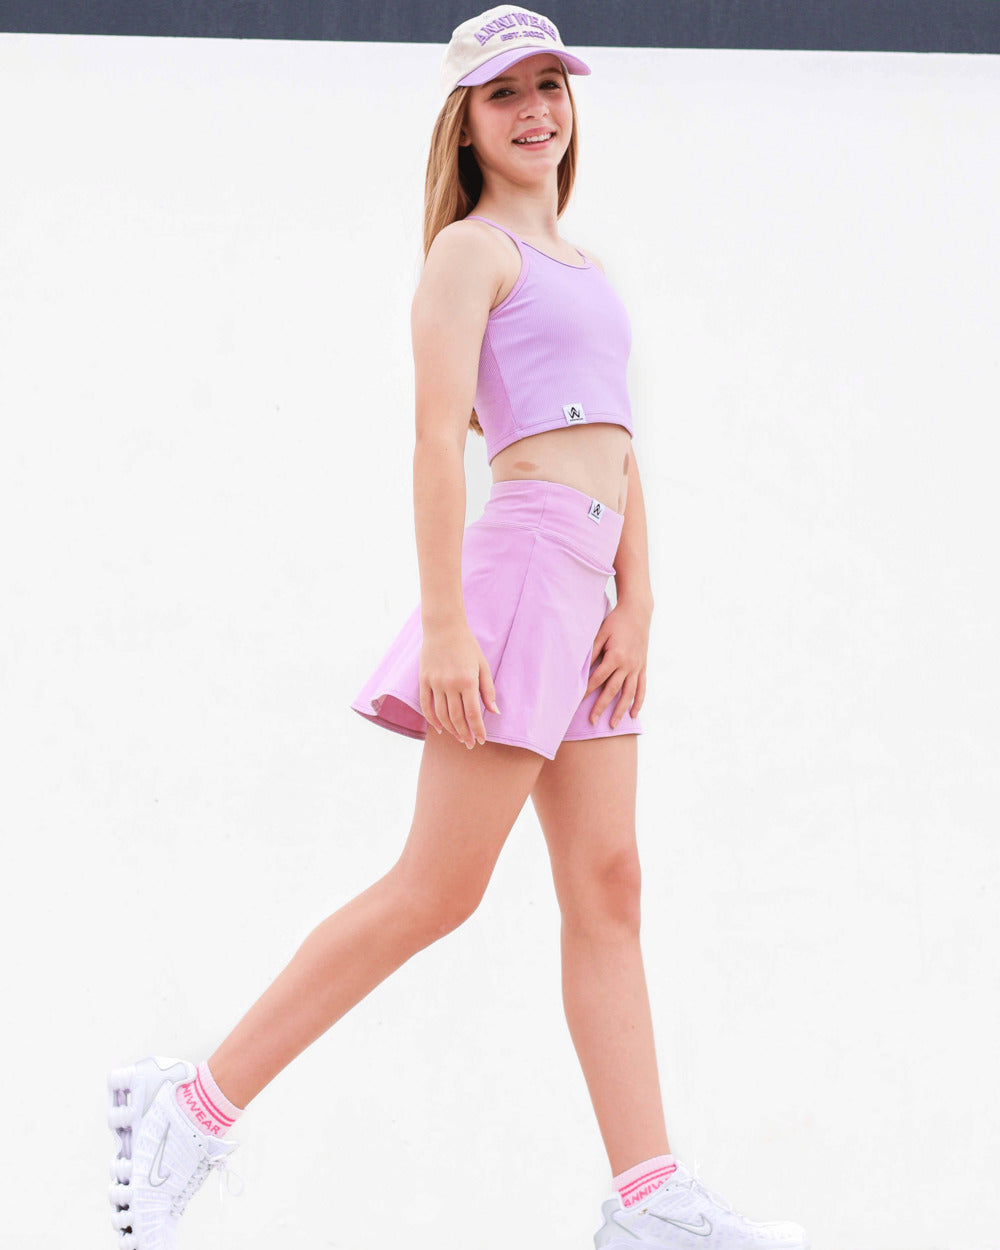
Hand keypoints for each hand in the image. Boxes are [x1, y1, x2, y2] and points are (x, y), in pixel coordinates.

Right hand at [419, 622, 499, 748]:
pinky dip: (432, 720)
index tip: (481, 740)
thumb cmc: (467, 646)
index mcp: (468, 680)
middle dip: (464, 734)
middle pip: (456, 718)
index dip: (478, 730)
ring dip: (450, 730)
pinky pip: (426, 705)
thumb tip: (494, 712)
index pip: (473, 714)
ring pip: (441, 715)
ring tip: (458, 737)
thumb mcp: (483, 665)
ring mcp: (435, 683)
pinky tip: (440, 729)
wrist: (443, 627)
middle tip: (470, 744)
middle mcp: (450, 684)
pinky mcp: (423, 680)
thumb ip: (488, 690)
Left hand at [585, 598, 651, 727]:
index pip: (597, 679)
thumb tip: (580, 667)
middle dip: (601, 707)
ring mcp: (637, 667)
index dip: (586, 691)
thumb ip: (591, 651)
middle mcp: (627, 665)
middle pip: (612, 690)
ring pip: (629, 693)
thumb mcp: (601, 633)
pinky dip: (638, 701)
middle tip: (592, 721)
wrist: (638, 612)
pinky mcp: (643, 666)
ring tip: (613, 724)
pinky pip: (641, 687)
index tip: (576, 702)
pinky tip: (634, 714)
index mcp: (615, 657)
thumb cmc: (616, 621)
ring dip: (620, 710)